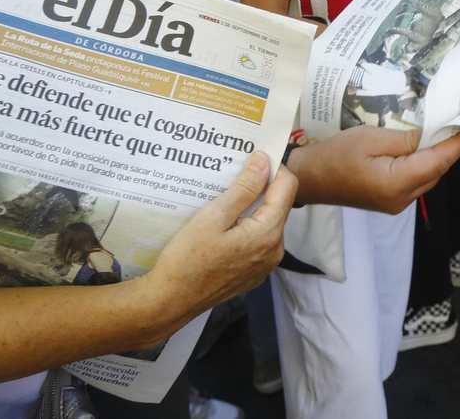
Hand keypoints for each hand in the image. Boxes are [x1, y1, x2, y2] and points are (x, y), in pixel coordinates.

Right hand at [140, 152, 295, 330]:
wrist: (171, 301)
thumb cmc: (187, 258)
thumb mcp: (213, 216)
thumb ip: (244, 188)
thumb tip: (264, 161)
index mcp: (268, 234)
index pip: (288, 187)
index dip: (274, 168)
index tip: (254, 157)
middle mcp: (274, 251)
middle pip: (278, 206)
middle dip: (261, 187)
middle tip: (235, 175)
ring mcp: (265, 265)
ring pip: (268, 224)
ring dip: (253, 208)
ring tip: (226, 199)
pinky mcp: (253, 274)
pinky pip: (258, 242)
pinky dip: (247, 228)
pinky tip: (224, 226)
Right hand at [286, 126, 459, 213]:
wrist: (310, 179)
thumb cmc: (335, 155)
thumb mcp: (370, 138)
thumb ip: (406, 139)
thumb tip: (433, 133)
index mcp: (397, 184)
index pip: (438, 161)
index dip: (459, 143)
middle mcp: (402, 199)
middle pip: (436, 170)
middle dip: (450, 146)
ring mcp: (397, 203)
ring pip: (428, 175)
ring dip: (436, 154)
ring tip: (444, 128)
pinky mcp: (391, 200)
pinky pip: (416, 179)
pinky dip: (423, 162)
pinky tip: (423, 145)